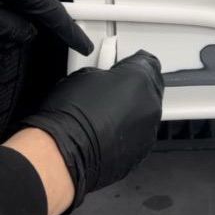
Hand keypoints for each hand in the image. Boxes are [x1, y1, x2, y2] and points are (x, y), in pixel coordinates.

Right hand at [20, 50, 163, 212]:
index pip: (148, 62)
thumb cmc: (70, 113)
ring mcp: (150, 129)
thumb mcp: (85, 74)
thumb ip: (108, 73)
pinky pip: (140, 136)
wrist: (63, 152)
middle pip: (150, 89)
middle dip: (133, 90)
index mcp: (140, 79)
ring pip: (146, 114)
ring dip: (132, 113)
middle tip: (110, 94)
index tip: (123, 68)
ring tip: (105, 118)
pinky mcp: (142, 150)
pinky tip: (106, 134)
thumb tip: (109, 78)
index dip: (133, 64)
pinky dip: (127, 134)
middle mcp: (151, 103)